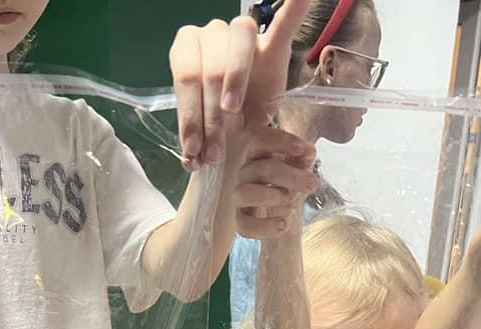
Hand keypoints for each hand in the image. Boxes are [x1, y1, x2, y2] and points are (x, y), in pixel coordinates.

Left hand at [169, 0, 310, 169]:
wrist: (245, 117)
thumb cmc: (220, 119)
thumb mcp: (206, 129)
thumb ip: (199, 139)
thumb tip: (191, 161)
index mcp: (186, 49)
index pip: (186, 78)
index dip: (189, 115)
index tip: (194, 148)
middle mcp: (210, 34)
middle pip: (209, 68)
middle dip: (210, 117)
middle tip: (214, 152)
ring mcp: (240, 34)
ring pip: (236, 49)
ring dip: (234, 82)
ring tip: (235, 113)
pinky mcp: (272, 41)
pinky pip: (284, 21)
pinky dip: (294, 7)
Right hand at [234, 127, 316, 237]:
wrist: (281, 214)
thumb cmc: (288, 183)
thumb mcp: (299, 167)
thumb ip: (303, 158)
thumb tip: (308, 152)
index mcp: (257, 153)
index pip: (259, 139)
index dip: (280, 142)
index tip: (302, 148)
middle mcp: (244, 173)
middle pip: (261, 169)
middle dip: (291, 176)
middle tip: (312, 183)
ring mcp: (239, 196)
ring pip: (247, 193)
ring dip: (274, 197)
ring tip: (292, 203)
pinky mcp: (240, 220)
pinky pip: (245, 225)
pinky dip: (264, 227)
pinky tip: (283, 225)